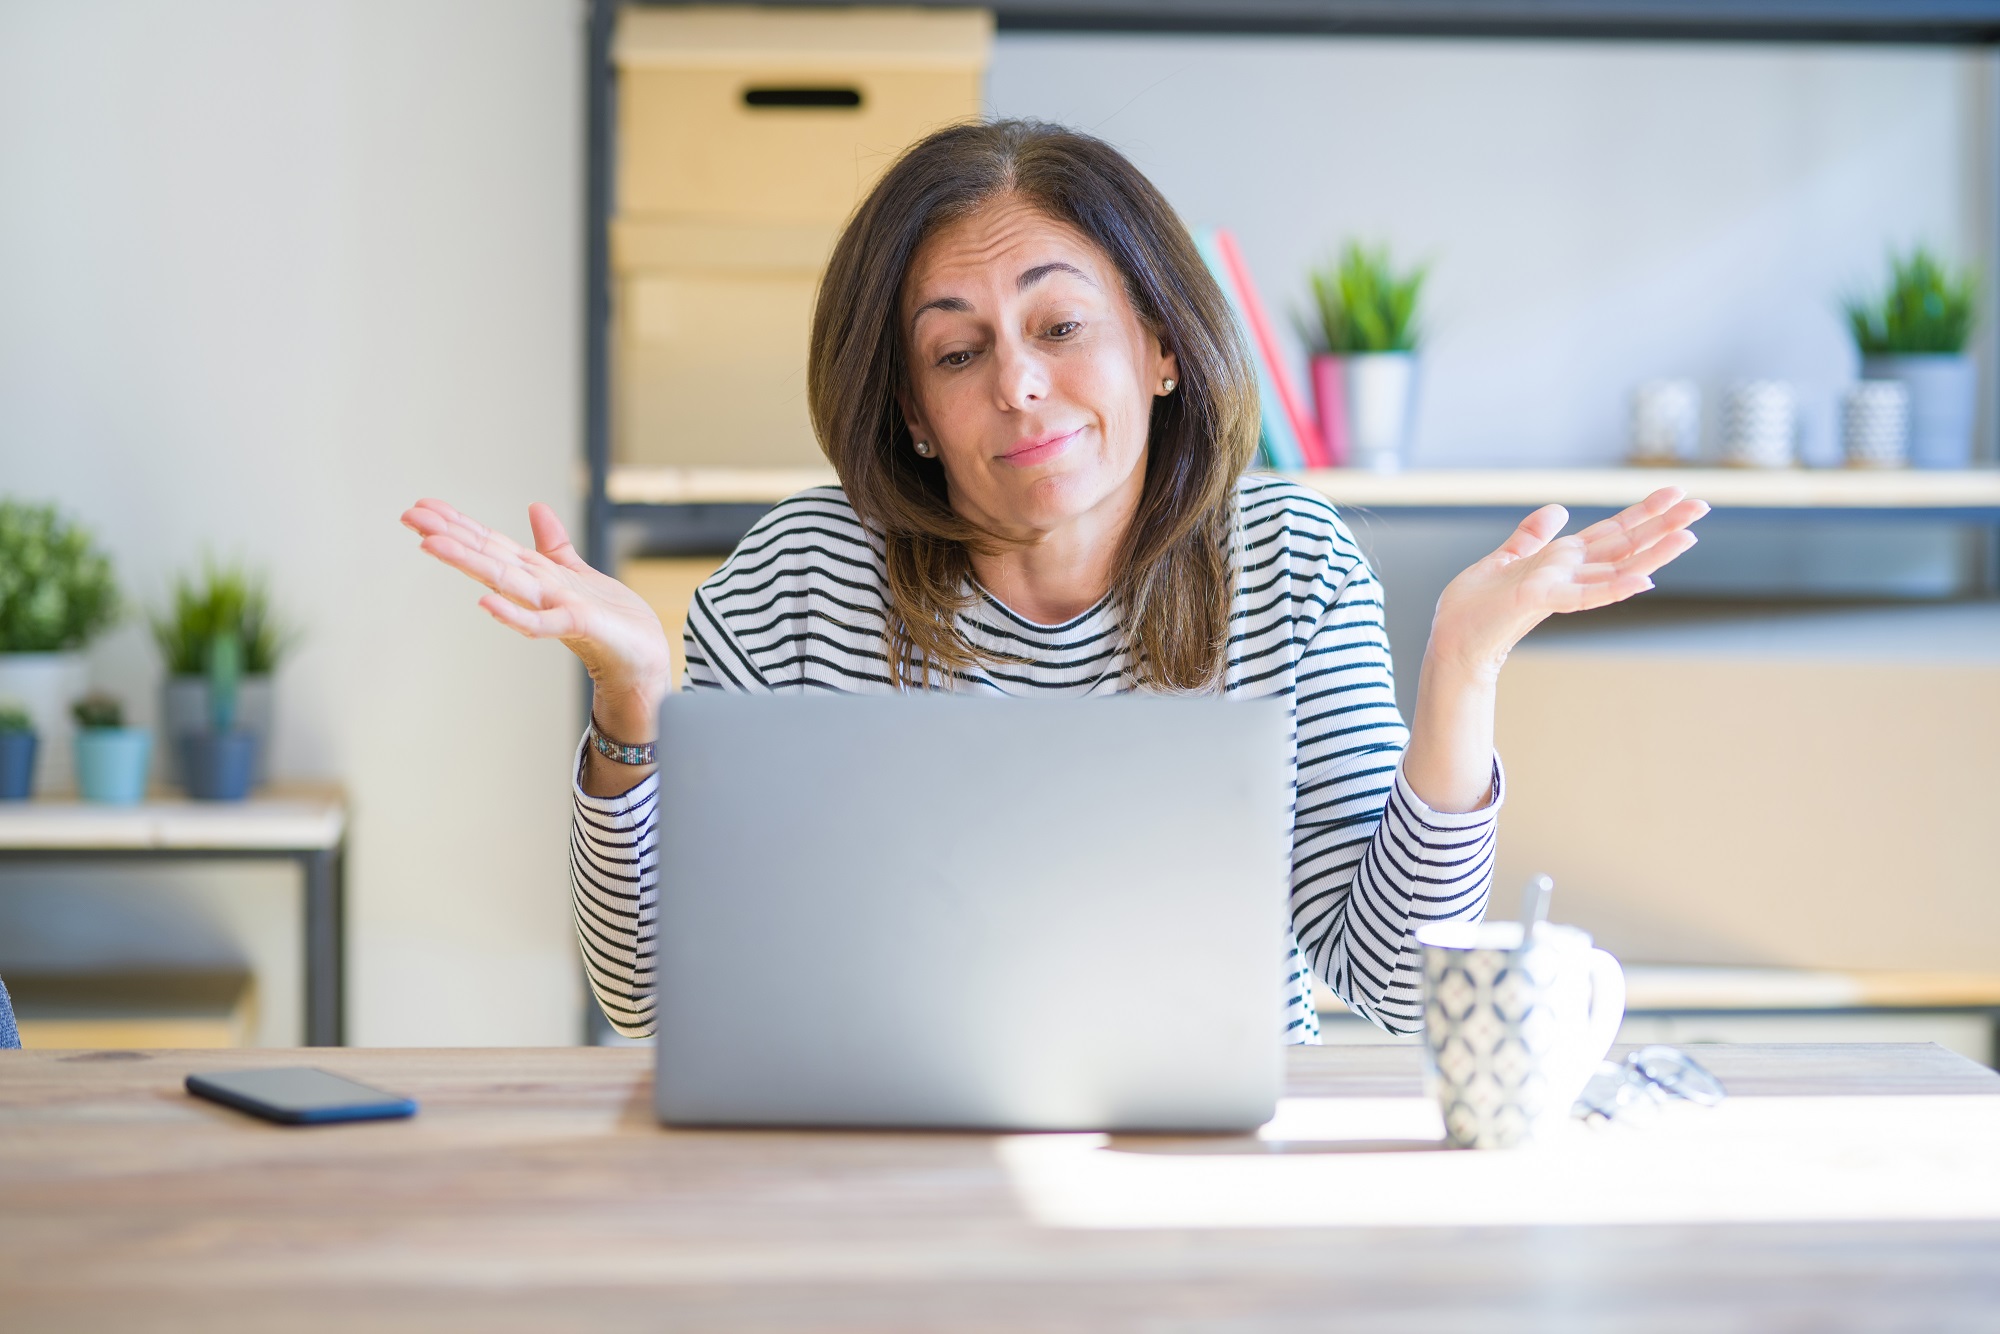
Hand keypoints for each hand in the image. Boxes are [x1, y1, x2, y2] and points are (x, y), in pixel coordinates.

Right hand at [400, 499, 671, 736]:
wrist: (643, 660)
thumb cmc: (611, 621)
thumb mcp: (578, 571)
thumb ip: (553, 543)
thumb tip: (535, 507)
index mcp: (537, 574)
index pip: (491, 543)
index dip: (458, 523)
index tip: (423, 505)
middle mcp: (538, 590)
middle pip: (487, 557)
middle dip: (449, 536)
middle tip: (409, 516)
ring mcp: (554, 608)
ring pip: (504, 581)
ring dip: (468, 563)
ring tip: (431, 543)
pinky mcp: (577, 627)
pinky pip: (540, 623)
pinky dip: (514, 614)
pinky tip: (485, 602)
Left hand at [1428, 487, 1707, 681]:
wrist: (1452, 639)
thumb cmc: (1475, 607)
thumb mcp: (1505, 559)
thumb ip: (1531, 537)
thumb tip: (1557, 509)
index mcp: (1562, 560)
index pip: (1611, 532)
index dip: (1642, 512)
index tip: (1675, 492)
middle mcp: (1569, 574)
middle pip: (1624, 546)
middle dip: (1662, 526)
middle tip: (1703, 507)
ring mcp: (1559, 589)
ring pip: (1615, 569)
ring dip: (1652, 555)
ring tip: (1689, 536)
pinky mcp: (1540, 600)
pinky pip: (1584, 595)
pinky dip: (1613, 588)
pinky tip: (1644, 582)